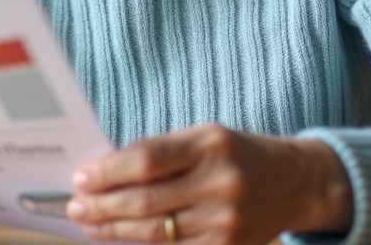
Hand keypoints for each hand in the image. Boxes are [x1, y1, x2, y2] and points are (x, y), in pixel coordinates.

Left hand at [66, 124, 352, 243]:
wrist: (294, 181)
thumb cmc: (238, 153)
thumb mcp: (204, 137)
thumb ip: (161, 152)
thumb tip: (107, 171)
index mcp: (210, 144)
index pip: (147, 160)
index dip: (109, 172)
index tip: (82, 176)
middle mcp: (220, 182)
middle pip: (147, 201)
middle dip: (103, 205)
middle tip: (76, 205)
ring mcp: (226, 220)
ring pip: (156, 232)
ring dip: (114, 230)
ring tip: (89, 223)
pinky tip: (120, 238)